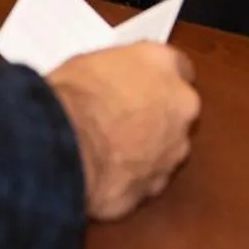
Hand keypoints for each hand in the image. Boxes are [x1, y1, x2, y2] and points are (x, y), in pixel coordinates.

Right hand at [46, 43, 199, 220]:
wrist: (67, 147)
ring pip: (167, 147)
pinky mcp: (158, 183)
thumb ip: (117, 74)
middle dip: (157, 113)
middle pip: (178, 109)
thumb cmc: (74, 96)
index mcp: (163, 65)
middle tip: (122, 116)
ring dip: (147, 147)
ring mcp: (175, 149)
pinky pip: (149, 176)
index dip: (156, 76)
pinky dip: (134, 174)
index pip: (177, 65)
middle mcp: (180, 105)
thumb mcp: (90, 64)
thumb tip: (111, 85)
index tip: (139, 82)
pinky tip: (107, 171)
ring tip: (110, 149)